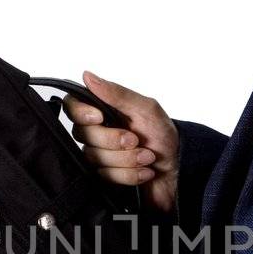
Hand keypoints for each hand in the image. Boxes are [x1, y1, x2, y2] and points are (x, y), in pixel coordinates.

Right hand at [61, 70, 179, 216]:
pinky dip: (130, 175)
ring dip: (127, 159)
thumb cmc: (164, 136)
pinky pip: (105, 177)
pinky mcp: (105, 177)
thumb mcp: (146, 109)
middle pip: (83, 134)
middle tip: (137, 140)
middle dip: (114, 140)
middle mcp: (97, 132)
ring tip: (148, 157)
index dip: (81, 113)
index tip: (99, 117)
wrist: (179, 168)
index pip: (72, 106)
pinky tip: (145, 172)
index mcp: (104, 110)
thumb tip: (88, 76)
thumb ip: (117, 94)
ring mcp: (99, 156)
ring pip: (94, 158)